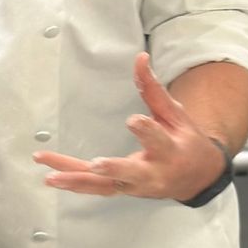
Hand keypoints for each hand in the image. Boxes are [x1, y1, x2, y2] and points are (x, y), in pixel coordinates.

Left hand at [34, 52, 226, 202]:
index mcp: (170, 151)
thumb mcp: (176, 115)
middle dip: (113, 169)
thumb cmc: (185, 143)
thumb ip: (154, 89)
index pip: (157, 140)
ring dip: (77, 181)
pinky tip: (52, 177)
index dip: (145, 130)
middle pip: (130, 173)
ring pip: (104, 186)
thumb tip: (140, 58)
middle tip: (96, 164)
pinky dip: (74, 184)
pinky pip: (95, 189)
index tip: (133, 120)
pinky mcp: (121, 190)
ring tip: (51, 177)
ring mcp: (134, 186)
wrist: (196, 178)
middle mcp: (152, 173)